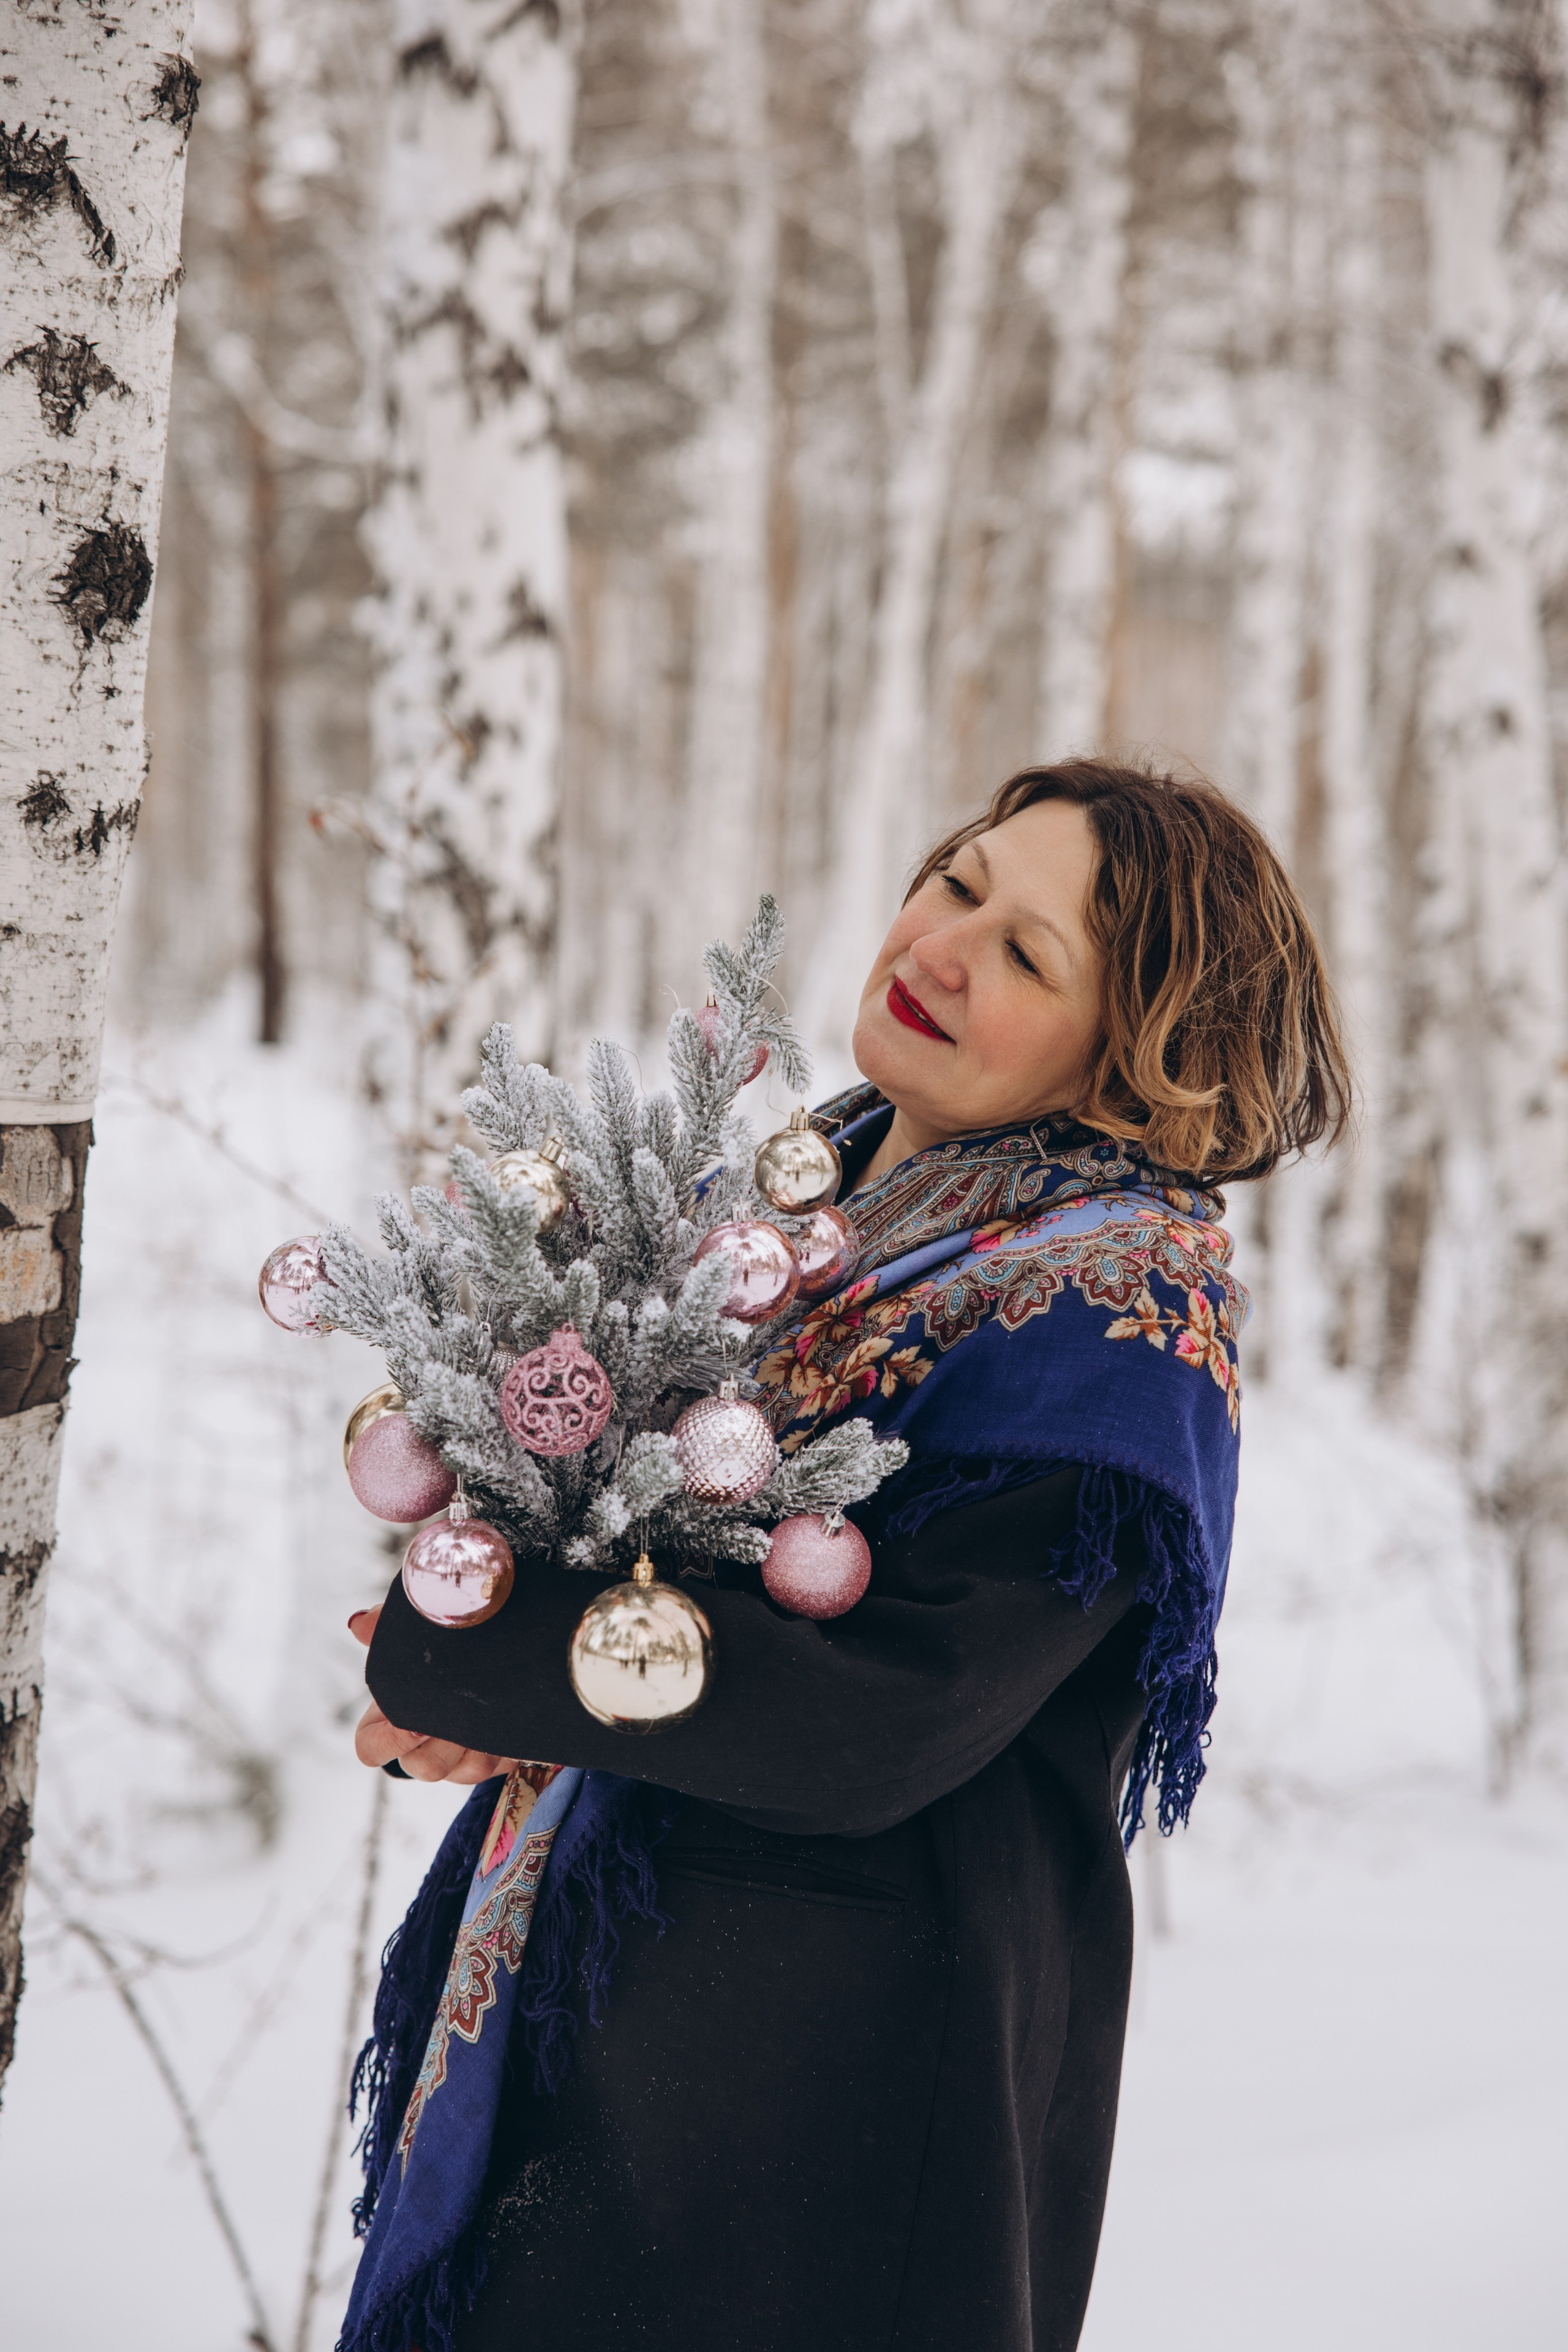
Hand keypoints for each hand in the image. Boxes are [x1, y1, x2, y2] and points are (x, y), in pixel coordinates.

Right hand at [349, 1607, 518, 1784]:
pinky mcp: (486, 1759)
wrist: (497, 1651)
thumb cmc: (442, 1648)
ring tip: (482, 1709)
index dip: (387, 1742)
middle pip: (420, 1766)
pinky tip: (500, 1718)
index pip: (369, 1749)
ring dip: (471, 1741)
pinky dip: (496, 1745)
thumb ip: (386, 1626)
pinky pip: (488, 1768)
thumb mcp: (417, 1634)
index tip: (410, 1719)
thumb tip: (360, 1623)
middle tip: (454, 1711)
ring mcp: (454, 1758)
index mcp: (391, 1719)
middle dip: (440, 1741)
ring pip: (458, 1773)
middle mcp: (420, 1746)